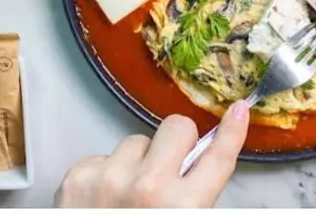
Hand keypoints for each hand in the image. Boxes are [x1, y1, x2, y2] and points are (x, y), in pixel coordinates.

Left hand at [55, 101, 249, 207]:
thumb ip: (195, 197)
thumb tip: (200, 161)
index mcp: (183, 207)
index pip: (217, 158)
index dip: (231, 132)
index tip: (237, 111)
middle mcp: (147, 187)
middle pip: (176, 128)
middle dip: (175, 143)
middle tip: (169, 166)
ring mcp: (109, 178)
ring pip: (135, 141)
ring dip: (136, 162)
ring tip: (128, 194)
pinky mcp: (79, 175)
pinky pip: (103, 155)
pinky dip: (106, 172)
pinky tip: (103, 198)